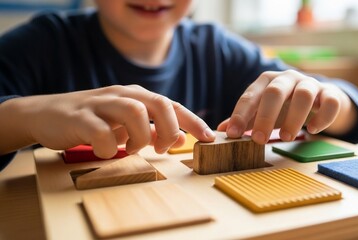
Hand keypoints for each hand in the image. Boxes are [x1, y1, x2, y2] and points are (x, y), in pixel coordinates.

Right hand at [3, 85, 214, 157]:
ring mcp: (100, 103)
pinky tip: (107, 152)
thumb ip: (152, 130)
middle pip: (158, 103)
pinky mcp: (79, 117)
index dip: (193, 121)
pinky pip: (100, 131)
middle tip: (164, 148)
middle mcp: (122, 95)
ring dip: (140, 136)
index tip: (209, 138)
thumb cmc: (93, 121)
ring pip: (134, 111)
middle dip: (169, 128)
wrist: (46, 114)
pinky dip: (109, 147)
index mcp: (136, 96)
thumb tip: (181, 137)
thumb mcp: (126, 125)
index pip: (171, 105)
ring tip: (134, 149)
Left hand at [217, 70, 355, 143]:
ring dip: (294, 118)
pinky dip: (323, 116)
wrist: (319, 98)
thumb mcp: (263, 112)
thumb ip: (245, 120)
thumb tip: (220, 131)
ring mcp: (310, 84)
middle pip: (275, 92)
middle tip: (258, 139)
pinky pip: (330, 101)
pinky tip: (314, 131)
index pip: (250, 95)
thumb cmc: (285, 106)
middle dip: (265, 116)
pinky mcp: (330, 93)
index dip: (240, 115)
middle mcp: (288, 78)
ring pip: (303, 94)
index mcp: (267, 81)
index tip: (232, 135)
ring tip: (286, 138)